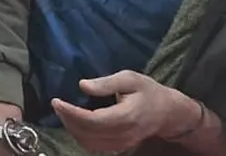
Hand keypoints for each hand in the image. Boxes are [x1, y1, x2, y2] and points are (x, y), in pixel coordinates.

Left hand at [52, 70, 200, 153]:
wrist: (169, 113)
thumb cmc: (148, 92)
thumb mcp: (130, 79)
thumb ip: (106, 83)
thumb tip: (82, 85)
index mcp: (126, 116)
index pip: (93, 119)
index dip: (71, 113)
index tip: (56, 101)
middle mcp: (124, 134)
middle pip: (88, 133)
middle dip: (67, 119)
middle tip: (57, 104)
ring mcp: (122, 143)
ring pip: (89, 143)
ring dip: (72, 129)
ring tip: (64, 112)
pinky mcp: (120, 146)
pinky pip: (95, 146)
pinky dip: (81, 136)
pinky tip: (75, 123)